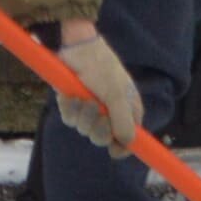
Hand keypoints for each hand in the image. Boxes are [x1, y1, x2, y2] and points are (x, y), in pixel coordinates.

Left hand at [54, 24, 143, 153]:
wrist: (74, 48)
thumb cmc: (101, 67)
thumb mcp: (117, 95)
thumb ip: (123, 122)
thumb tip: (128, 143)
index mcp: (129, 108)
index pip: (130, 136)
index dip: (123, 146)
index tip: (115, 151)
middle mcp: (111, 111)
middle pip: (105, 138)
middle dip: (98, 127)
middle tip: (97, 112)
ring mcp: (91, 108)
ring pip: (85, 130)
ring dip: (82, 115)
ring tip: (83, 97)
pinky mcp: (73, 104)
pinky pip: (70, 119)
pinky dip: (70, 109)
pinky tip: (70, 96)